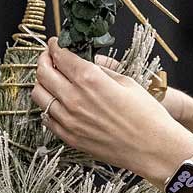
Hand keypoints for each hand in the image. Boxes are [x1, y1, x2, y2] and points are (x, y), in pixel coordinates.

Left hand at [32, 38, 192, 185]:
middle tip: (49, 57)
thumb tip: (82, 62)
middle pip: (42, 72)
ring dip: (43, 83)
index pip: (60, 55)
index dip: (54, 46)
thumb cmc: (146, 114)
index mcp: (90, 79)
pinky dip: (48, 106)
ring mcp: (69, 120)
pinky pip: (46, 118)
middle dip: (44, 60)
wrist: (154, 148)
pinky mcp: (69, 137)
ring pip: (39, 95)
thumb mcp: (126, 82)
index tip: (55, 43)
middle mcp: (74, 98)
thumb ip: (99, 71)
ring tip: (53, 80)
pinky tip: (59, 103)